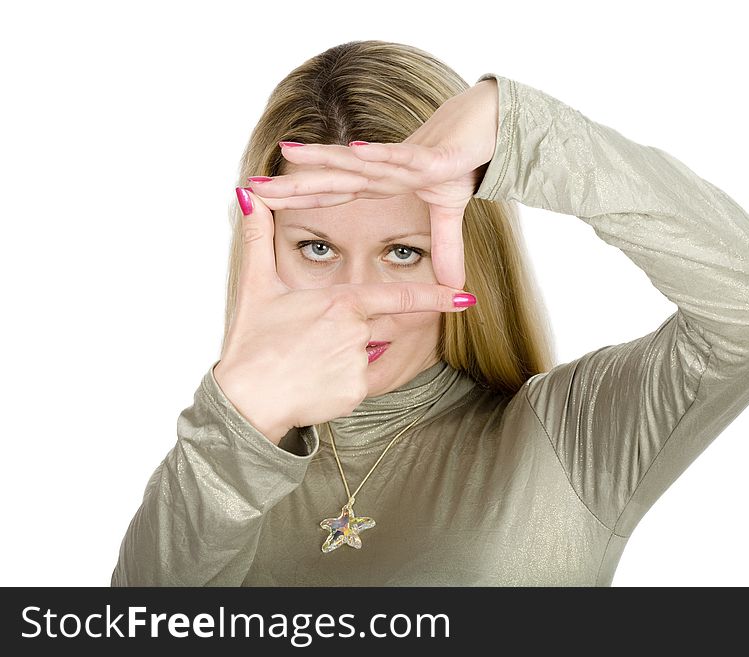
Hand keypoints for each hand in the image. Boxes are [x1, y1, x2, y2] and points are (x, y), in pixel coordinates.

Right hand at [213, 190, 474, 444]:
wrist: (246, 400)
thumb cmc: (252, 343)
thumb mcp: (256, 286)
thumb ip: (258, 238)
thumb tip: (247, 195)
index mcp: (341, 302)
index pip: (399, 296)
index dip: (436, 296)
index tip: (465, 296)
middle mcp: (357, 332)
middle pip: (375, 329)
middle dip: (351, 337)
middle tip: (311, 348)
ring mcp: (359, 364)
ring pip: (364, 357)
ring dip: (341, 360)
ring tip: (305, 364)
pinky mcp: (356, 393)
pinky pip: (358, 383)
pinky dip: (339, 384)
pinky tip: (312, 384)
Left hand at [246, 78, 498, 289]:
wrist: (487, 128)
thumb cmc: (460, 163)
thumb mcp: (448, 215)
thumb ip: (445, 250)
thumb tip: (453, 287)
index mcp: (380, 184)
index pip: (332, 195)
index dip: (300, 199)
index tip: (262, 203)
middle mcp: (382, 171)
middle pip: (332, 179)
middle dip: (293, 183)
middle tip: (251, 185)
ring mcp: (404, 162)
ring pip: (357, 162)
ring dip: (324, 159)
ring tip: (290, 154)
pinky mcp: (431, 158)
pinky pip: (401, 157)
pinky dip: (379, 154)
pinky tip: (355, 151)